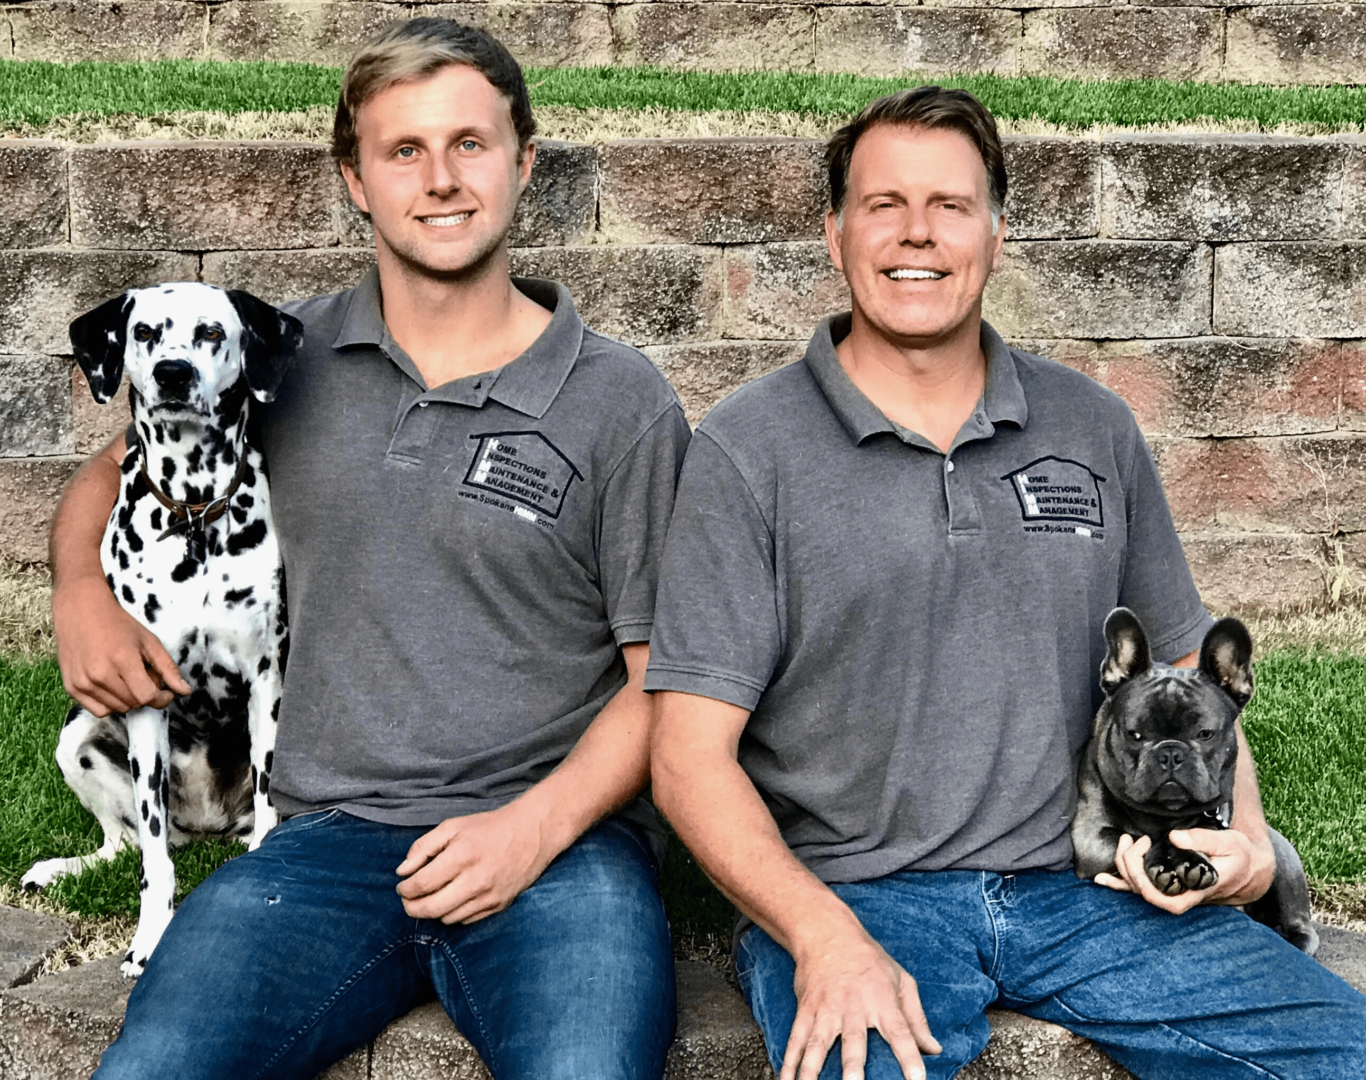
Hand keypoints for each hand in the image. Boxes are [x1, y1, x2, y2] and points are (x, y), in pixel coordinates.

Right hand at [53, 575, 188, 715]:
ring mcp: (83, 683)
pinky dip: (110, 703)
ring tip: (127, 677)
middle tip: (145, 676)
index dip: (161, 698)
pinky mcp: (71, 688)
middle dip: (146, 695)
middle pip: (134, 703)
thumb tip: (185, 691)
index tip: (166, 692)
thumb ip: (168, 668)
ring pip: (118, 709)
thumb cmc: (118, 624)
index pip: (147, 696)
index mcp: (122, 661)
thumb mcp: (149, 641)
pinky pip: (99, 710)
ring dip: (129, 699)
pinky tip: (112, 685)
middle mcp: (99, 675)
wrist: (81, 612)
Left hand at [395, 800, 551, 923]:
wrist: (532, 833)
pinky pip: (466, 920)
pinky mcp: (499, 905)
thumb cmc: (489, 828)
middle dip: (412, 908)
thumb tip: (403, 871)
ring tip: (431, 898)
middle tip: (408, 900)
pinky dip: (453, 913)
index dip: (405, 890)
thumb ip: (423, 847)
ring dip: (433, 911)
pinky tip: (452, 899)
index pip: (422, 884)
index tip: (402, 886)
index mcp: (461, 856)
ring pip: (447, 918)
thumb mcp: (453, 827)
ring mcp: (489, 896)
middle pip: (431, 908)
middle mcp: (475, 880)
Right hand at [783, 924, 941, 1079]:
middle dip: (853, 1065)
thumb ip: (917, 1018)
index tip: (917, 1079)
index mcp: (882, 1001)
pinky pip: (796, 1040)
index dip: (909, 1057)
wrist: (828, 933)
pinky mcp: (806, 1010)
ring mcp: (826, 1010)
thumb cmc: (869, 958)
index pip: (900, 1032)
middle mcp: (853, 1007)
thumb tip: (934, 1049)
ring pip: (818, 1044)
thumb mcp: (901, 980)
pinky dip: (789, 1061)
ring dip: (813, 1070)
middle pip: (854, 1041)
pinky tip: (785, 1079)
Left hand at [1094, 828, 1275, 912]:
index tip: (1144, 848)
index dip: (1143, 879)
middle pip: (1142, 890)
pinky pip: (1138, 887)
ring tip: (1126, 840)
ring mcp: (1171, 891)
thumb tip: (1174, 837)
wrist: (1247, 869)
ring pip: (1137, 888)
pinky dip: (1118, 882)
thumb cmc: (1238, 856)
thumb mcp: (1228, 843)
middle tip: (1137, 839)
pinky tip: (1101, 879)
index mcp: (1194, 890)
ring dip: (1123, 865)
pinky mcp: (1166, 884)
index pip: (1162, 898)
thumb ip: (1203, 840)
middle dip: (1130, 863)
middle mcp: (1179, 895)